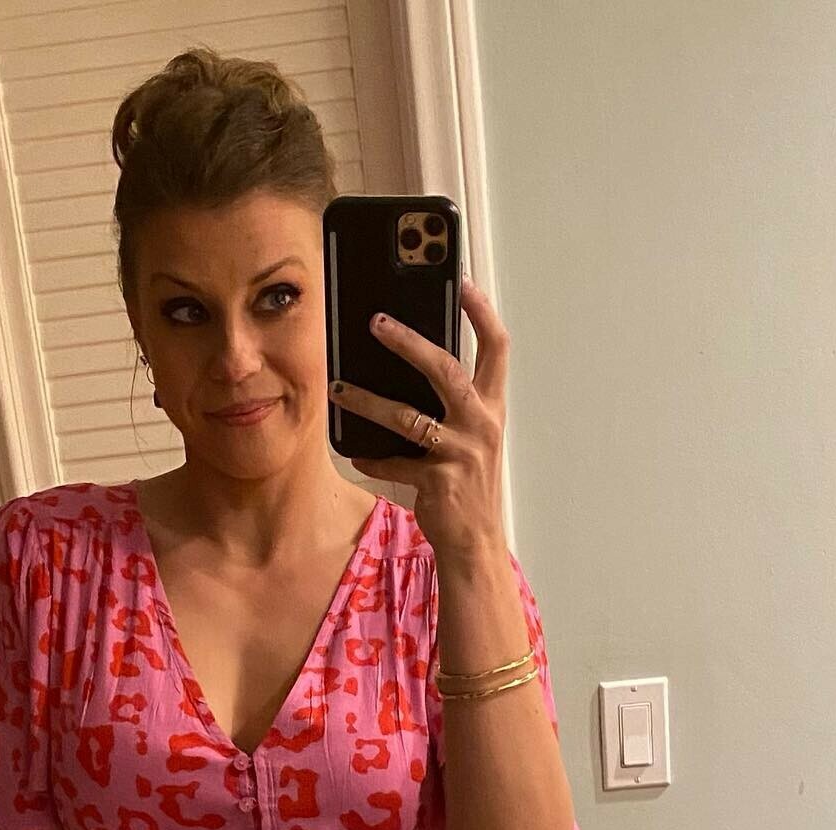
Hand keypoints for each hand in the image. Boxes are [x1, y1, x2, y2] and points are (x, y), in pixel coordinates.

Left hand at [327, 276, 510, 573]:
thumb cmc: (469, 484)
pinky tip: (352, 451)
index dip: (482, 313)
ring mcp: (460, 454)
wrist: (475, 541)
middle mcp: (481, 425)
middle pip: (447, 370)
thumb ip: (452, 404)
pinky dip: (372, 457)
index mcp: (492, 407)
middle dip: (410, 343)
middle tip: (375, 323)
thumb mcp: (471, 437)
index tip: (463, 282)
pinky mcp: (438, 482)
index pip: (497, 348)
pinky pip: (395, 463)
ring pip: (408, 417)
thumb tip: (411, 366)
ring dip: (368, 401)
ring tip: (338, 389)